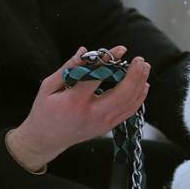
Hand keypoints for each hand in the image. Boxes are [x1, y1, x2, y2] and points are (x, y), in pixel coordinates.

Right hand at [6, 45, 149, 172]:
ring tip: (144, 67)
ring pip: (129, 104)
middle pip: (122, 94)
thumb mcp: (48, 87)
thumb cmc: (45, 110)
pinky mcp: (107, 127)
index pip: (97, 77)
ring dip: (140, 84)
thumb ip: (68, 68)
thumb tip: (85, 50)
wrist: (46, 140)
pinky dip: (139, 98)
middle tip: (140, 60)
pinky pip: (128, 112)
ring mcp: (102, 123)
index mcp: (75, 101)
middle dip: (135, 75)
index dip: (110, 62)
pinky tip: (143, 85)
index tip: (121, 49)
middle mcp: (92, 113)